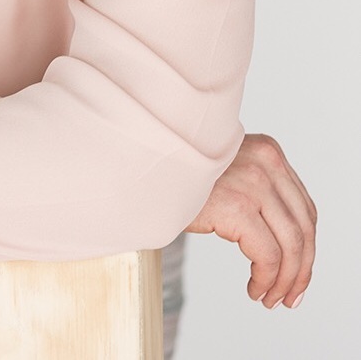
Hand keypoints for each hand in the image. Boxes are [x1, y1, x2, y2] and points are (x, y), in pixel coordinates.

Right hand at [186, 132, 315, 308]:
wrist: (144, 170)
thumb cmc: (181, 175)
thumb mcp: (231, 174)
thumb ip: (259, 193)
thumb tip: (287, 243)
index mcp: (268, 152)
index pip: (304, 209)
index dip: (306, 248)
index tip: (297, 274)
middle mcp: (266, 161)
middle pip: (304, 227)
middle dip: (301, 270)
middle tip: (289, 296)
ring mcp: (254, 182)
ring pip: (291, 245)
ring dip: (285, 280)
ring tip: (270, 297)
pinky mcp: (238, 206)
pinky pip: (268, 256)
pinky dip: (266, 280)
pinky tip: (254, 288)